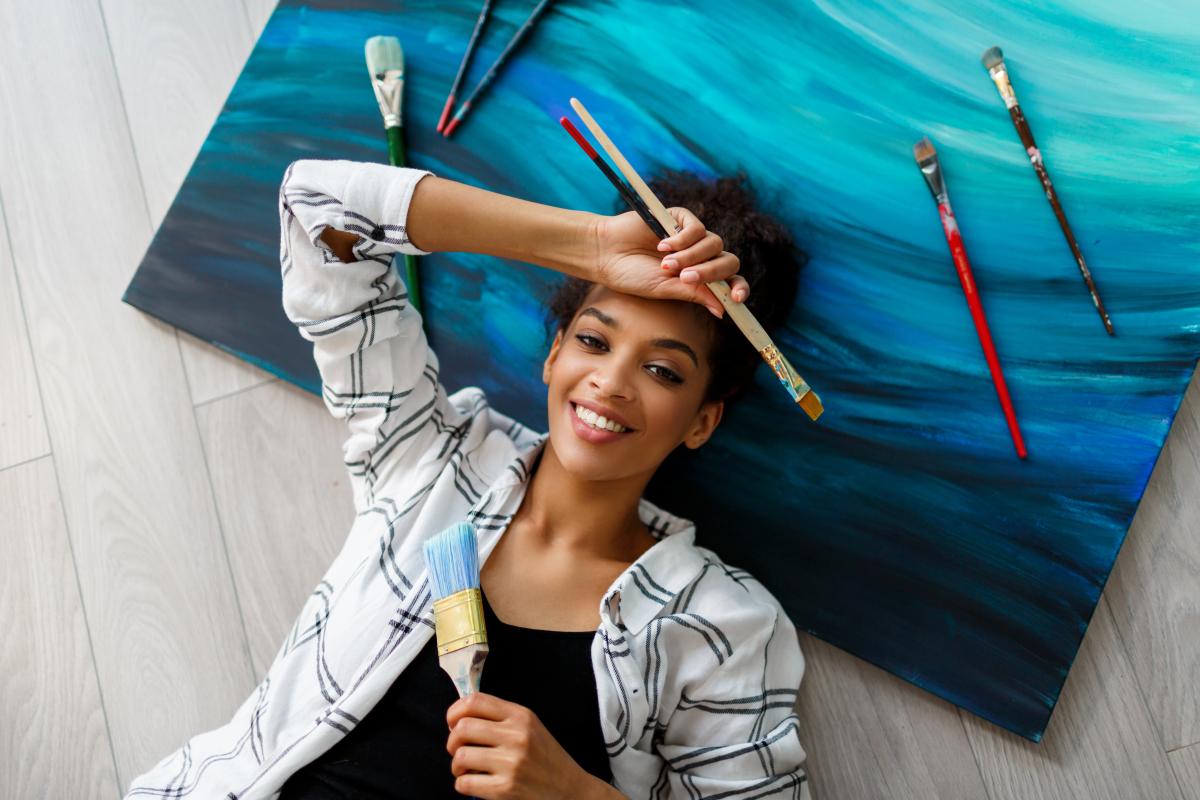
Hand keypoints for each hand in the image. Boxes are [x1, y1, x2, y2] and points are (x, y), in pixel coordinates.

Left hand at [446, 692, 613, 798]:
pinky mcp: (505, 789)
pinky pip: (465, 782)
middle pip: (462, 728)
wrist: (570, 790)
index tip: (453, 723)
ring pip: (460, 756)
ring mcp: (511, 763)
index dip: (454, 712)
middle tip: (458, 750)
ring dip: (456, 765)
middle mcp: (516, 735)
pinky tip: (473, 783)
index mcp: (521, 716)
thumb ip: (501, 718)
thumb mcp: (530, 728)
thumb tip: (460, 720)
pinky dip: (462, 784)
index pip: (475, 701)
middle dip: (452, 741)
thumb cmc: (546, 759)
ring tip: (466, 769)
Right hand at [591, 207, 749, 317]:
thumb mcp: (666, 290)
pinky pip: (697, 227)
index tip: (737, 298)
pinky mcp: (681, 218)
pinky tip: (662, 245)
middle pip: (727, 261)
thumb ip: (695, 294)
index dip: (739, 288)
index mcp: (700, 277)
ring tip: (666, 264)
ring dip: (691, 256)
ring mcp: (693, 237)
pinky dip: (682, 239)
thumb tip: (723, 309)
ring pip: (714, 244)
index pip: (730, 281)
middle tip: (685, 278)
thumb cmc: (633, 275)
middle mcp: (701, 256)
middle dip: (711, 271)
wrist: (606, 253)